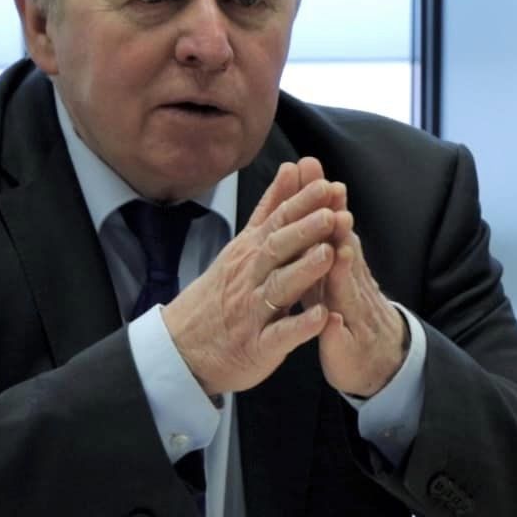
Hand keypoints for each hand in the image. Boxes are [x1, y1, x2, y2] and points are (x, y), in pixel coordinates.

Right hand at [163, 161, 342, 396]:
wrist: (184, 348)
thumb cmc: (221, 294)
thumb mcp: (243, 246)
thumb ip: (271, 208)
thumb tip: (291, 168)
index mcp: (250, 253)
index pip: (277, 222)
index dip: (302, 205)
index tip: (326, 186)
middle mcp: (250, 278)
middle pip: (277, 249)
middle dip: (305, 230)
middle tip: (332, 213)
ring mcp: (253, 312)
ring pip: (278, 287)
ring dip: (304, 270)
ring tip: (329, 254)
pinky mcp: (258, 346)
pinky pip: (279, 335)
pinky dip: (300, 326)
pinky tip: (321, 317)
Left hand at [315, 179, 408, 398]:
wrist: (377, 359)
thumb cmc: (346, 309)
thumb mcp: (331, 268)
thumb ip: (322, 235)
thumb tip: (315, 193)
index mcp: (339, 261)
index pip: (328, 223)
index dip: (319, 197)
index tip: (309, 166)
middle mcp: (350, 281)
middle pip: (344, 245)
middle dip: (336, 219)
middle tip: (331, 189)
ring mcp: (352, 313)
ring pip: (347, 289)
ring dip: (345, 270)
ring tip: (339, 250)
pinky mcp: (348, 346)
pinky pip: (342, 337)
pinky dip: (335, 328)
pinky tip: (330, 320)